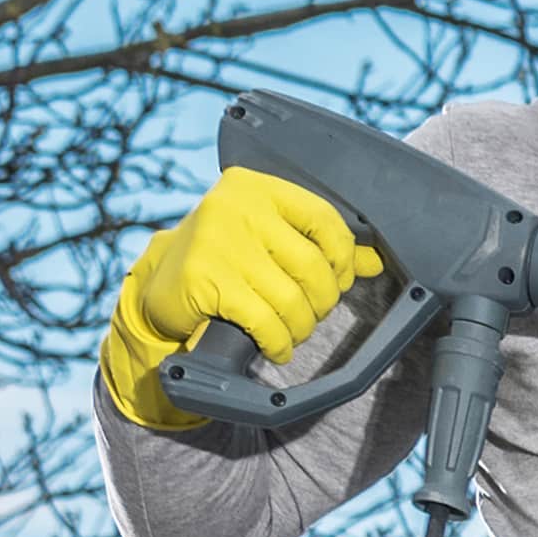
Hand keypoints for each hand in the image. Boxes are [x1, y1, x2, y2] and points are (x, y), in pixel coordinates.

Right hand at [100, 169, 383, 433]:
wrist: (163, 284)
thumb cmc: (228, 258)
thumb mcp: (271, 241)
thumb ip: (322, 246)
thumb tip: (374, 261)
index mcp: (257, 188)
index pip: (325, 219)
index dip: (343, 257)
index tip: (340, 279)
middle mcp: (235, 207)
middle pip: (313, 266)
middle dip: (322, 301)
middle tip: (311, 312)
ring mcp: (217, 241)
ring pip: (292, 299)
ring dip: (300, 327)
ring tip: (292, 331)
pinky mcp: (204, 278)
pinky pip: (266, 322)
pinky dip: (279, 342)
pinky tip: (276, 347)